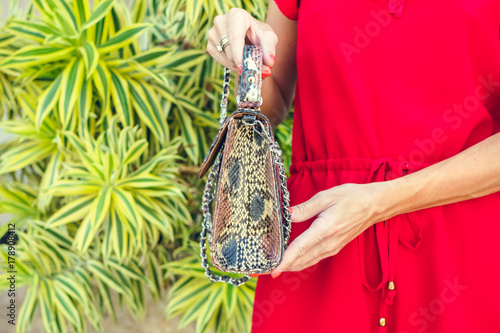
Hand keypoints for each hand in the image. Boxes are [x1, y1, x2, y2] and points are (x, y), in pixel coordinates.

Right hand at [207, 8, 277, 75]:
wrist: (249, 35)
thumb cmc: (259, 34)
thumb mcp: (268, 38)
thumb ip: (269, 48)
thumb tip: (269, 61)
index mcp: (236, 15)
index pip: (234, 37)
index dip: (238, 54)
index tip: (242, 69)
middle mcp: (221, 22)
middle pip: (229, 50)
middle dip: (242, 63)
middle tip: (255, 70)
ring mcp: (213, 33)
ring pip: (224, 57)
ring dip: (237, 65)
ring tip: (247, 63)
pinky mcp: (210, 45)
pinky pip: (220, 61)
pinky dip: (230, 66)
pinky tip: (238, 61)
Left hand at [270, 182, 389, 276]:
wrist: (374, 205)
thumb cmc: (351, 197)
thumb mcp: (326, 197)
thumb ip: (305, 208)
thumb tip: (287, 214)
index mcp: (325, 229)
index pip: (301, 247)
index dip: (286, 259)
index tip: (274, 269)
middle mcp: (329, 242)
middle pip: (302, 259)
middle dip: (284, 266)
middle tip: (266, 270)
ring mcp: (333, 247)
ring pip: (309, 261)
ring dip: (292, 265)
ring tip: (276, 267)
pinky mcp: (335, 247)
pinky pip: (315, 258)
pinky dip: (303, 261)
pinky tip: (294, 260)